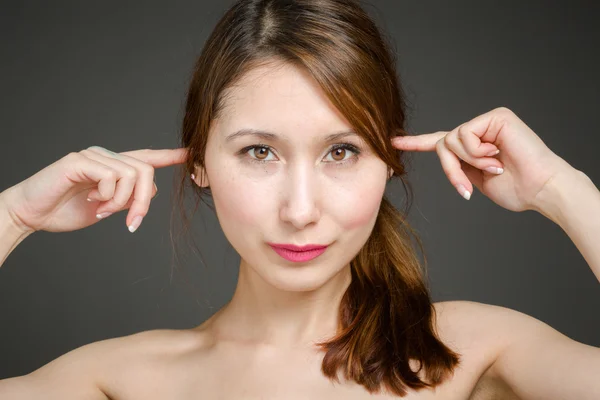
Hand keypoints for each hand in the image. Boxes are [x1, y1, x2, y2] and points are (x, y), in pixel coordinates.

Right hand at [1, 146, 187, 233]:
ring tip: (102, 211)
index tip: (190, 154)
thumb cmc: (65, 210)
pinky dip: (107, 196)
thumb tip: (151, 194)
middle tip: (132, 222)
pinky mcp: (79, 161)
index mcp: (113, 167)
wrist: (31, 214)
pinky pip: (111, 176)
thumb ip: (127, 199)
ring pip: (132, 174)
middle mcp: (106, 157)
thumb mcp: (106, 209)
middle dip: (144, 202)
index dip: (168, 156)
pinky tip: (92, 201)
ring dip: (122, 201)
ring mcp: (93, 156)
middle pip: (146, 171)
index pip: (146, 158)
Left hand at [391, 107, 573, 211]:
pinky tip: (497, 156)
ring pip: (451, 140)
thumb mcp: (476, 179)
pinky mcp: (496, 116)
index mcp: (474, 146)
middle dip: (451, 170)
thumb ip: (457, 165)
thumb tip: (442, 153)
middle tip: (466, 188)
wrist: (540, 189)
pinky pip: (465, 134)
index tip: (394, 142)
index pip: (441, 141)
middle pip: (443, 144)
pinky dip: (476, 152)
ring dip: (468, 162)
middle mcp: (480, 130)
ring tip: (493, 168)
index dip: (416, 143)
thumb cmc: (516, 189)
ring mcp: (488, 121)